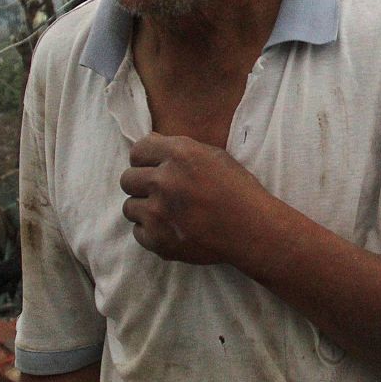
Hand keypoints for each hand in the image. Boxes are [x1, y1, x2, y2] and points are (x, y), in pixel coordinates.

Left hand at [118, 133, 276, 265]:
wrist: (253, 230)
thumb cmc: (238, 190)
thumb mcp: (213, 156)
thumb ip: (178, 149)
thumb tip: (149, 142)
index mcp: (179, 154)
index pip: (137, 151)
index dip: (145, 160)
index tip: (154, 169)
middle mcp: (164, 180)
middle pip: (127, 179)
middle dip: (141, 185)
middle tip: (161, 194)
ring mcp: (158, 212)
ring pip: (129, 208)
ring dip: (145, 210)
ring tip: (167, 214)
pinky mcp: (158, 240)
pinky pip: (138, 233)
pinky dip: (152, 232)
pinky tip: (172, 229)